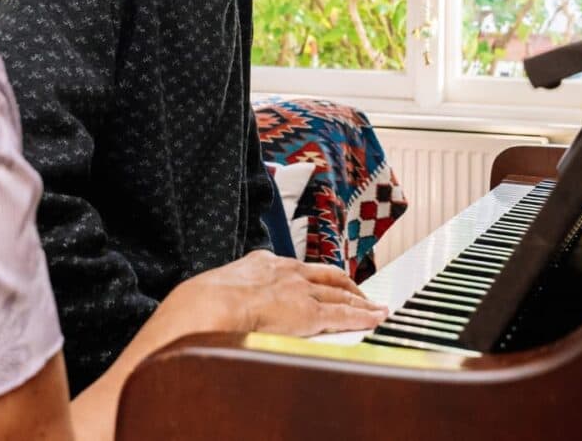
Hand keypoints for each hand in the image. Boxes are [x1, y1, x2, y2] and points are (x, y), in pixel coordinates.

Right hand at [165, 249, 387, 336]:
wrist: (212, 306)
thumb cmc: (205, 302)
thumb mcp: (218, 286)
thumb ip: (229, 290)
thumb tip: (216, 301)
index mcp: (263, 263)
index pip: (295, 268)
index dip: (309, 276)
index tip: (316, 281)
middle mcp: (287, 272)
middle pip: (325, 276)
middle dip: (344, 283)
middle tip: (357, 291)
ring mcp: (300, 292)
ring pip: (340, 294)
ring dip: (360, 300)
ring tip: (374, 306)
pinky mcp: (311, 314)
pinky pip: (344, 315)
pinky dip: (363, 316)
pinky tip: (375, 317)